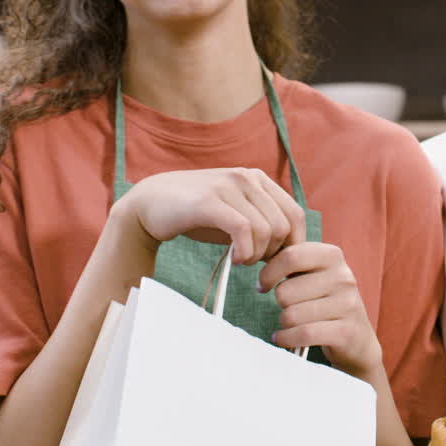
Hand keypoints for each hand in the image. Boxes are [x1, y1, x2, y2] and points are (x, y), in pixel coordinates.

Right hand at [115, 168, 305, 264]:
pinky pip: (243, 230)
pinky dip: (244, 252)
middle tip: (254, 267)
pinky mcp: (209, 201)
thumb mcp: (236, 215)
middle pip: (284, 226)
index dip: (293, 244)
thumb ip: (261, 225)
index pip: (295, 214)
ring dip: (256, 256)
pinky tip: (234, 259)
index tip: (276, 264)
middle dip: (273, 254)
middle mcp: (247, 178)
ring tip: (240, 261)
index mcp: (258, 179)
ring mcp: (228, 186)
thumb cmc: (197, 215)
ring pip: (266, 230)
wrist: (150, 204)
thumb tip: (289, 253)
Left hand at [259, 243, 383, 379]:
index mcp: (332, 256)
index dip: (268, 273)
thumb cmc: (325, 301)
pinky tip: (284, 338)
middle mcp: (343, 277)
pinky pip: (303, 334)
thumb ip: (291, 261)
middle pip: (285, 291)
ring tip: (292, 323)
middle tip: (288, 307)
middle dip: (279, 304)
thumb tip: (257, 254)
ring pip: (291, 316)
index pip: (290, 256)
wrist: (357, 336)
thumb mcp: (314, 274)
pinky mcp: (345, 331)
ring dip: (284, 324)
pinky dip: (287, 339)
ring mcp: (347, 304)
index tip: (263, 285)